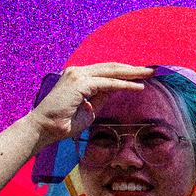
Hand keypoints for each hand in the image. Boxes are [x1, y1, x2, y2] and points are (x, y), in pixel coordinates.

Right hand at [24, 63, 153, 147]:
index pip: (106, 71)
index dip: (124, 72)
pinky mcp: (80, 83)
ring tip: (149, 74)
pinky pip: (108, 83)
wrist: (44, 128)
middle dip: (132, 68)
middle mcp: (78, 71)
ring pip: (111, 71)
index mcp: (78, 76)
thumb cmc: (63, 123)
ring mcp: (78, 75)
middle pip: (111, 67)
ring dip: (132, 73)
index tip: (141, 74)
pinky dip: (124, 84)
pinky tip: (138, 87)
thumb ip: (100, 97)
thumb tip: (116, 90)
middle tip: (151, 70)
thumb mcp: (88, 109)